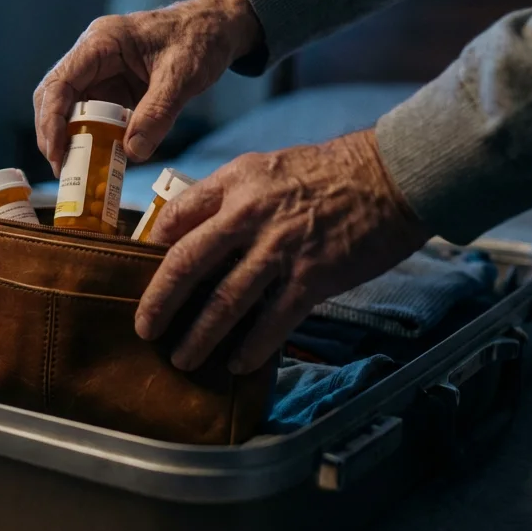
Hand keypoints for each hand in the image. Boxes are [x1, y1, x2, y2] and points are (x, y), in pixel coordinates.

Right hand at [33, 0, 261, 175]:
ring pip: (72, 109)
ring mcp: (103, 73)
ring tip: (76, 172)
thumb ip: (158, 112)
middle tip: (62, 169)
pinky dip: (95, 138)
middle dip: (54, 134)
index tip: (55, 153)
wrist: (219, 28)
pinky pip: (96, 116)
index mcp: (101, 42)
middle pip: (56, 97)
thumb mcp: (182, 75)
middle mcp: (93, 56)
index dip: (51, 120)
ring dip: (72, 139)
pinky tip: (100, 160)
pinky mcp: (115, 88)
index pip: (60, 82)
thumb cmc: (200, 38)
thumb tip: (133, 153)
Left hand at [136, 129, 432, 373]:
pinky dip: (252, 347)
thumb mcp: (268, 166)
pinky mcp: (311, 277)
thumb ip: (232, 196)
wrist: (391, 174)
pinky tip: (238, 364)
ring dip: (200, 336)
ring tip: (184, 358)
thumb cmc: (332, 170)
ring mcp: (279, 248)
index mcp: (234, 182)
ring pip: (224, 301)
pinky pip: (272, 321)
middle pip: (186, 264)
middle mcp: (248, 214)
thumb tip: (200, 229)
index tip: (140, 271)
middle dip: (159, 302)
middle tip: (144, 328)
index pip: (175, 215)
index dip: (151, 247)